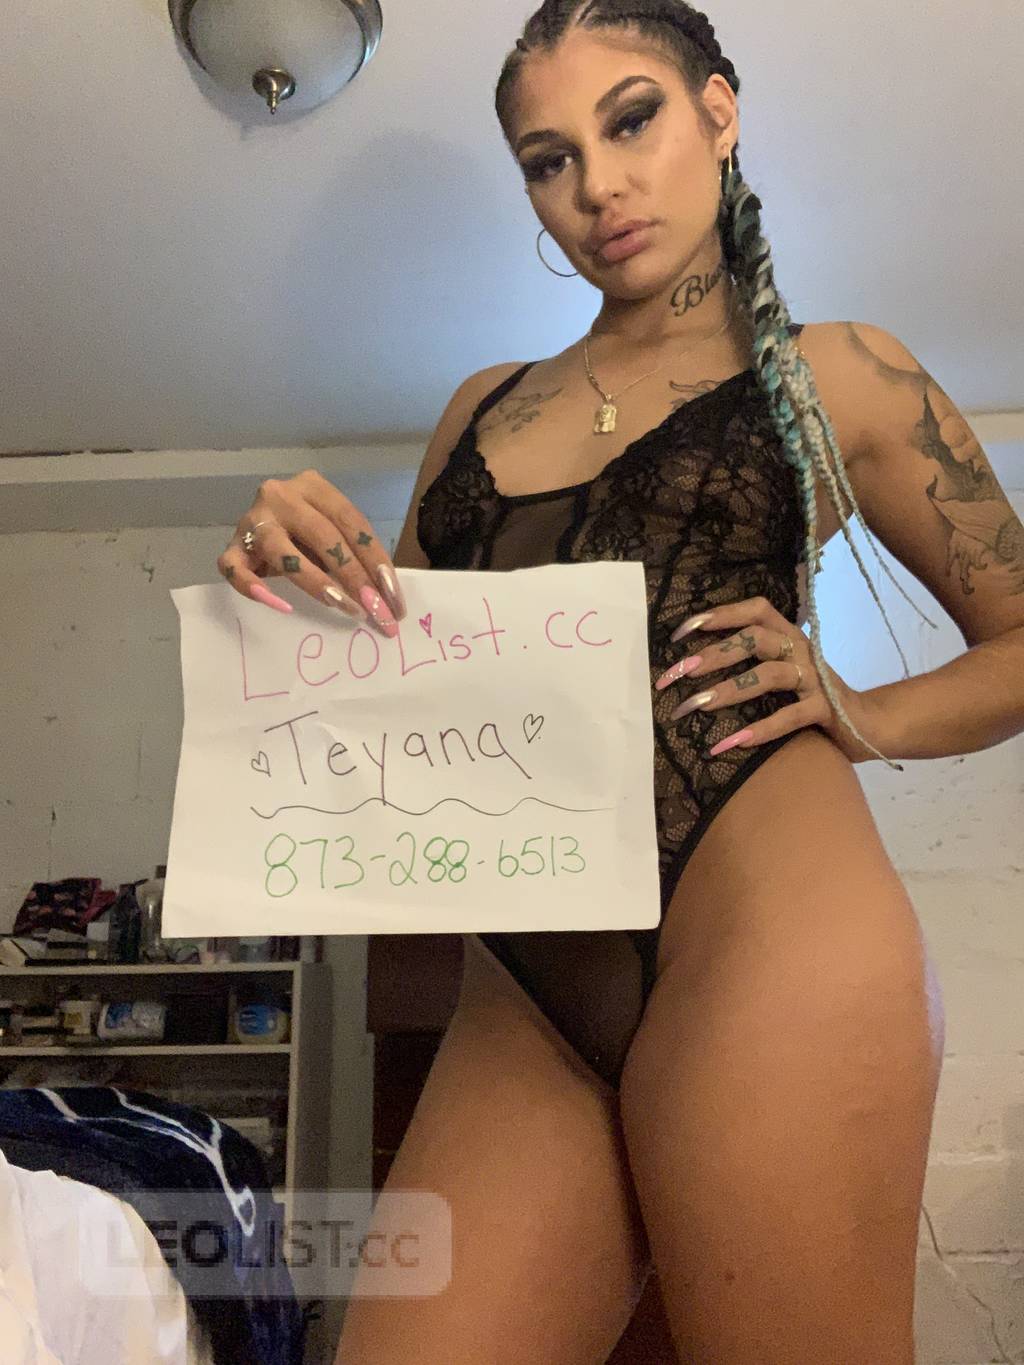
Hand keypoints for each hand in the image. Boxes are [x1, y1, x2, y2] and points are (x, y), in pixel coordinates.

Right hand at [217, 469, 406, 637]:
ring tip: (342, 607)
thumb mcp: (331, 534)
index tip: (394, 599)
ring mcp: (252, 520)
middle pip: (323, 535)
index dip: (377, 561)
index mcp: (314, 487)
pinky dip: (255, 589)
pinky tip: (282, 606)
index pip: (352, 522)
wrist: (257, 529)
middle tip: (374, 610)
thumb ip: (353, 554)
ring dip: (316, 582)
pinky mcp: (231, 546)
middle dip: (354, 576)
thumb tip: (386, 599)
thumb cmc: (304, 535)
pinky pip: (235, 569)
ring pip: (281, 550)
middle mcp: (282, 496)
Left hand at [653, 595, 884, 764]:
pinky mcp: (826, 709)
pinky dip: (760, 729)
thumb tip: (692, 665)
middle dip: (712, 655)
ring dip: (728, 691)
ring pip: (769, 675)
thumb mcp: (781, 671)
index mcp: (788, 635)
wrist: (867, 723)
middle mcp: (801, 649)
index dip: (719, 616)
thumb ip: (750, 661)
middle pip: (755, 639)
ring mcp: (815, 678)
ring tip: (696, 706)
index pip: (754, 611)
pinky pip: (791, 716)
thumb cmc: (810, 695)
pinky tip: (731, 742)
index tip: (680, 633)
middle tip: (676, 674)